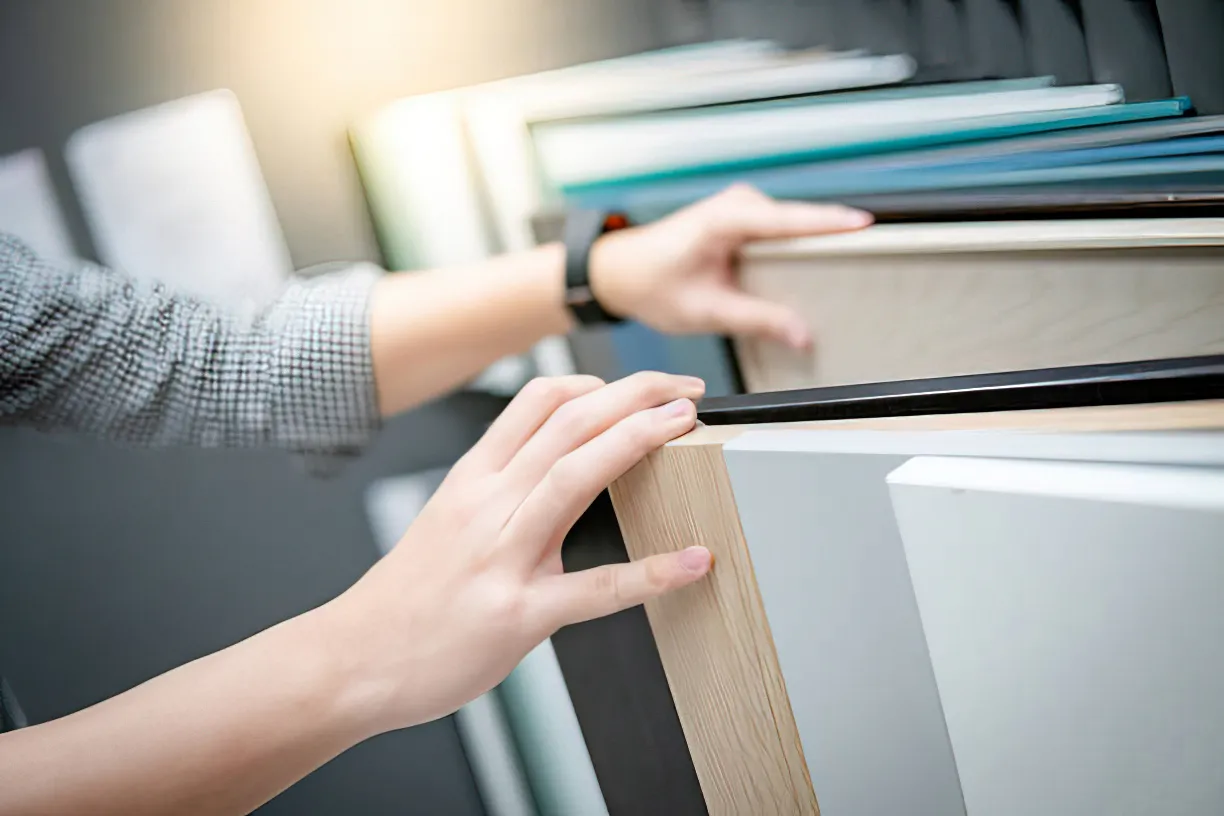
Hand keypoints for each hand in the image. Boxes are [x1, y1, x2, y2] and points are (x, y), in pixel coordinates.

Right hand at [324, 372, 712, 732]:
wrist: (354, 659)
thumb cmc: (408, 594)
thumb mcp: (447, 517)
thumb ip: (499, 486)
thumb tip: (556, 461)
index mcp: (473, 478)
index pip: (538, 400)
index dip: (599, 382)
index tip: (641, 385)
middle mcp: (487, 504)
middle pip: (568, 422)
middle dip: (635, 394)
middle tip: (687, 389)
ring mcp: (502, 556)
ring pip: (575, 477)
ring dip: (638, 440)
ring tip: (686, 424)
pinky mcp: (518, 614)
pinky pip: (595, 588)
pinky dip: (652, 573)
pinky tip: (693, 561)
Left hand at [588, 184, 871, 348]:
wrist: (623, 271)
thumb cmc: (654, 284)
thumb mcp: (706, 310)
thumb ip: (757, 320)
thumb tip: (802, 334)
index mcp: (726, 219)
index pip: (790, 220)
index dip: (829, 223)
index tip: (866, 225)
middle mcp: (738, 204)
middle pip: (800, 221)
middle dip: (832, 239)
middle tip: (870, 261)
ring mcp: (744, 207)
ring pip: (795, 226)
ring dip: (817, 246)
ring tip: (850, 269)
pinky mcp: (747, 218)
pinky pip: (785, 232)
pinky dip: (801, 249)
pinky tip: (817, 270)